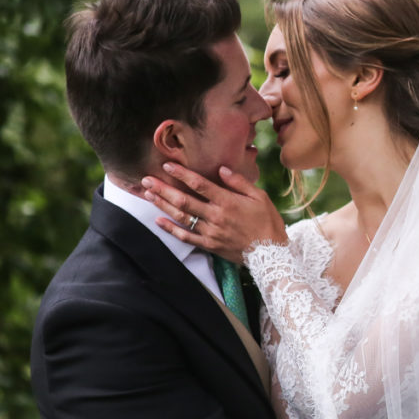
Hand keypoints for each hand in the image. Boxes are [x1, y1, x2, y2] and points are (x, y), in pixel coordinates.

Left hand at [141, 163, 287, 261]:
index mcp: (228, 201)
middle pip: (184, 200)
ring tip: (148, 195)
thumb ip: (239, 182)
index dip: (182, 173)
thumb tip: (221, 169)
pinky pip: (186, 237)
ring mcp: (211, 232)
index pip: (200, 184)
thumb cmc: (268, 222)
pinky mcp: (209, 245)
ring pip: (181, 217)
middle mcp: (216, 216)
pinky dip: (170, 229)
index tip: (167, 165)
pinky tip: (158, 220)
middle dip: (163, 188)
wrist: (271, 253)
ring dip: (163, 205)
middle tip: (146, 179)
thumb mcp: (260, 197)